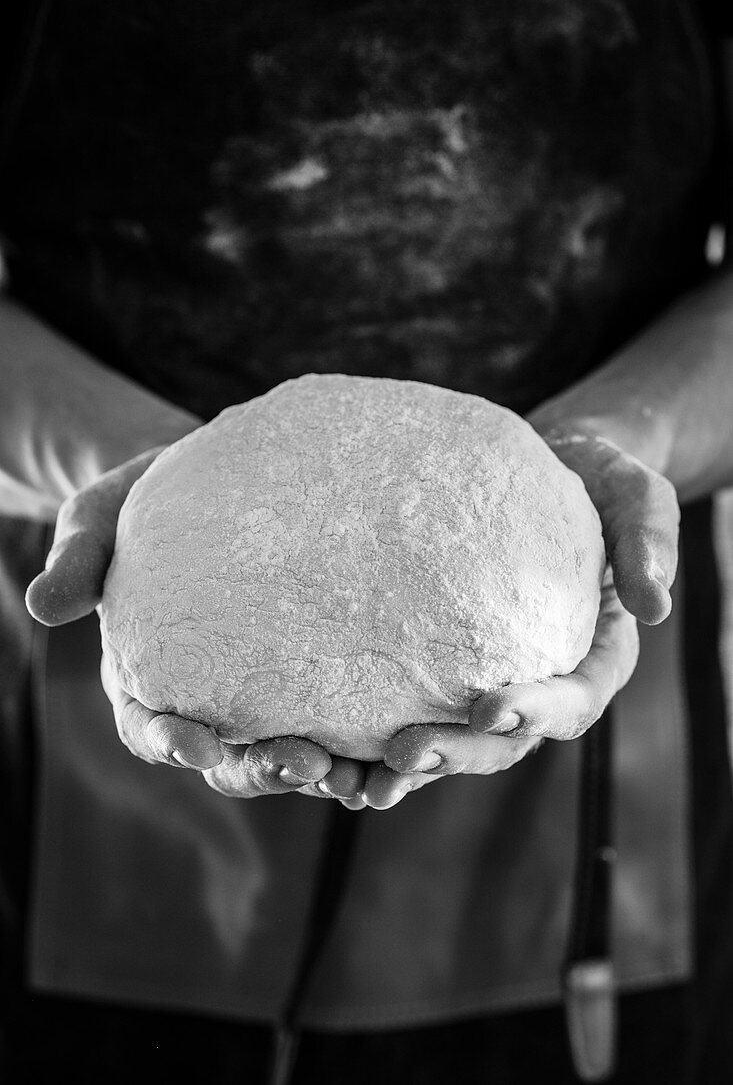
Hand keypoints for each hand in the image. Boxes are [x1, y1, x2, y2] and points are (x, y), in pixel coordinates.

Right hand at [24, 450, 364, 798]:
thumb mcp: (97, 518)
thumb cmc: (144, 501)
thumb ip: (76, 558)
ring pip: (298, 753)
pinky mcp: (320, 674)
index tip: (196, 744)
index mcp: (152, 679)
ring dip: (332, 772)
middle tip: (305, 762)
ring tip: (371, 774)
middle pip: (234, 761)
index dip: (173, 744)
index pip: (154, 729)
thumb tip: (41, 605)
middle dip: (266, 770)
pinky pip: (349, 718)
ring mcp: (269, 693)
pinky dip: (375, 737)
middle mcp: (212, 701)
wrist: (212, 481)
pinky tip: (414, 735)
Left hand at [363, 429, 678, 808]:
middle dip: (458, 753)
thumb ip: (648, 539)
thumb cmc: (599, 479)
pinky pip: (416, 708)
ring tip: (360, 784)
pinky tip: (336, 751)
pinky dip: (379, 739)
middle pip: (505, 739)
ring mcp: (491, 679)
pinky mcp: (446, 667)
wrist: (550, 467)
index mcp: (594, 657)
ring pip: (455, 741)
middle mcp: (542, 683)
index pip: (572, 701)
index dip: (535, 712)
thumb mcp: (637, 494)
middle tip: (404, 755)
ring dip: (412, 769)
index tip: (489, 706)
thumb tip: (654, 605)